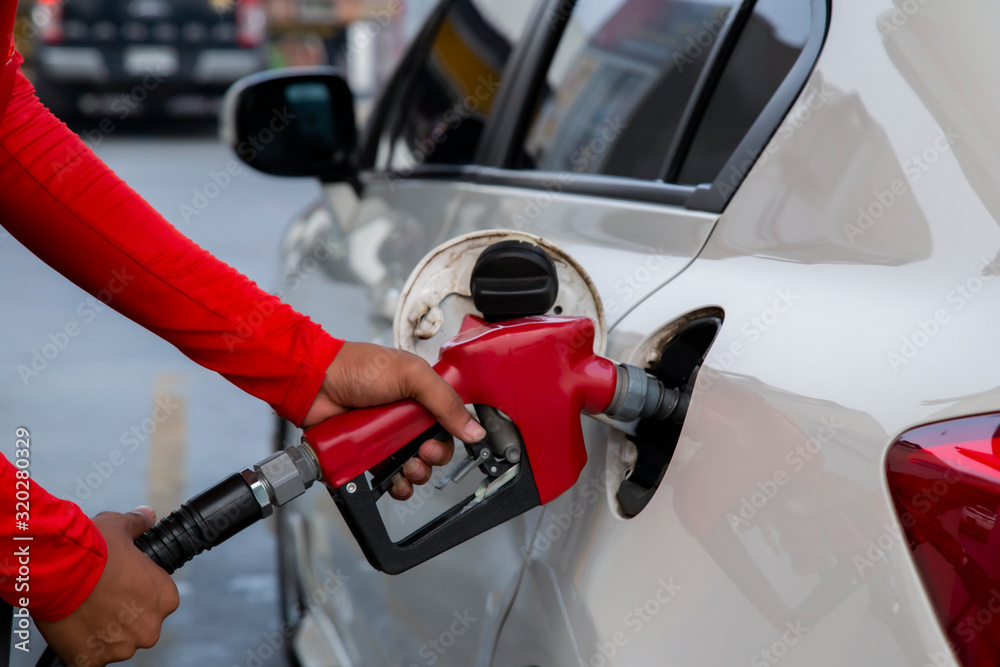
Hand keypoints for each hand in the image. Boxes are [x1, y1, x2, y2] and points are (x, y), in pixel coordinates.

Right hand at [36, 507, 178, 665]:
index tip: (121, 587)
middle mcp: (150, 627)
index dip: (137, 594)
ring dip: (103, 632)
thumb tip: (146, 516)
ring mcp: (121, 648)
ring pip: (115, 643)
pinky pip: (90, 659)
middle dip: (122, 616)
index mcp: (165, 598)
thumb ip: (139, 524)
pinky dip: (82, 647)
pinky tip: (74, 627)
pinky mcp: (91, 662)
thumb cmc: (93, 550)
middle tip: (101, 599)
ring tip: (85, 610)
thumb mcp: (121, 527)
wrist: (58, 570)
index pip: (157, 601)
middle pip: (139, 626)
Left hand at [303, 342, 485, 499]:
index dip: (450, 436)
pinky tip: (394, 483)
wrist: (316, 382)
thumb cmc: (358, 367)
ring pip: (413, 466)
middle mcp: (406, 416)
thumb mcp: (411, 376)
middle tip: (422, 453)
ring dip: (416, 475)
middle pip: (433, 448)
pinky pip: (388, 476)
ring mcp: (386, 436)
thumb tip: (474, 429)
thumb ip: (445, 402)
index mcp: (422, 394)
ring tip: (407, 469)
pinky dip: (395, 485)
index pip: (448, 422)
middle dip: (433, 458)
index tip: (439, 440)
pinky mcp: (367, 453)